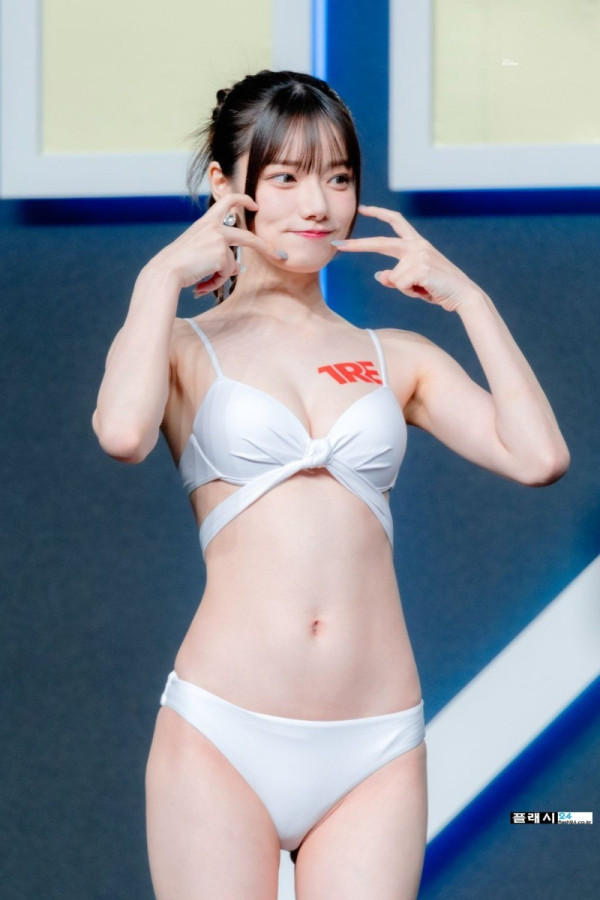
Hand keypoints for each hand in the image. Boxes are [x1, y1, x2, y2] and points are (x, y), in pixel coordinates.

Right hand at [147, 193, 284, 295]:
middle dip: (265, 248)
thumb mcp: (197, 253)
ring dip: (220, 276)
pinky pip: (226, 274)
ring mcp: (219, 240)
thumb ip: (217, 255)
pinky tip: (200, 282)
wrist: (166, 270)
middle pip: (247, 238)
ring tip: (201, 282)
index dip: (243, 200)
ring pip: (232, 264)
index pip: (227, 201)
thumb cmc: (177, 264)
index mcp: (205, 222)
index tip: (255, 204)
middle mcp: (214, 227)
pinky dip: (215, 281)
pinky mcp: (221, 254)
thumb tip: (236, 268)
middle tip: (279, 256)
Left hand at [332, 204, 482, 311]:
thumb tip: (378, 275)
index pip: (396, 222)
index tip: (362, 209)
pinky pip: (400, 285)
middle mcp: (417, 245)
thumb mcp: (414, 282)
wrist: (463, 295)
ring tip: (424, 289)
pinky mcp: (420, 267)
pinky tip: (427, 290)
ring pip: (393, 278)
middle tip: (338, 245)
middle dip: (358, 245)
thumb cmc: (439, 289)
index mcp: (417, 244)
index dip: (378, 214)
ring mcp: (419, 255)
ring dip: (406, 290)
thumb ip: (396, 277)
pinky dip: (411, 293)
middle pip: (381, 243)